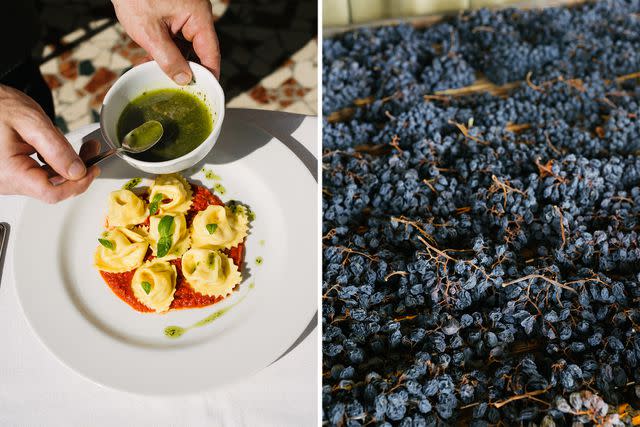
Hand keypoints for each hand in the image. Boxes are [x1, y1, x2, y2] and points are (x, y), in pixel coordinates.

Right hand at [0, 85, 99, 203]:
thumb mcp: (32, 122)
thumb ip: (56, 149)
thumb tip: (78, 171)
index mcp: (9, 173)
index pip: (52, 193)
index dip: (78, 184)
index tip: (93, 169)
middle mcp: (5, 182)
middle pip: (53, 188)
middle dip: (77, 172)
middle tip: (92, 150)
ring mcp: (7, 180)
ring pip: (48, 182)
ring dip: (68, 167)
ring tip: (83, 147)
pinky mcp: (10, 174)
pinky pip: (39, 176)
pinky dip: (55, 164)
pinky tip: (62, 151)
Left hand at [112, 0, 220, 82]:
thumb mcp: (149, 32)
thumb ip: (168, 58)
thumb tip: (184, 79)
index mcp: (199, 17)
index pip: (211, 54)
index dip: (210, 76)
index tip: (206, 95)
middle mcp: (197, 15)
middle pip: (200, 52)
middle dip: (187, 70)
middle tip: (176, 89)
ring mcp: (185, 14)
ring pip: (186, 46)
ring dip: (173, 61)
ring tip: (157, 74)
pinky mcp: (174, 14)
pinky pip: (176, 37)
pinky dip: (166, 50)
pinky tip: (152, 61)